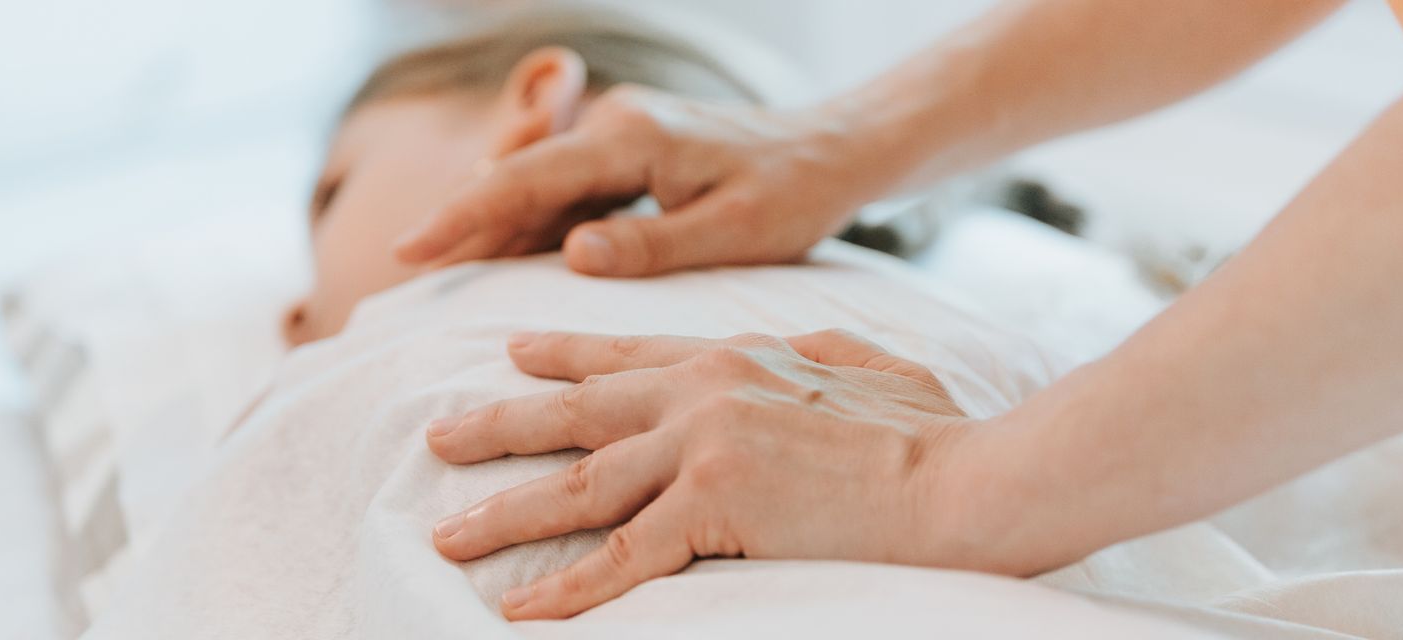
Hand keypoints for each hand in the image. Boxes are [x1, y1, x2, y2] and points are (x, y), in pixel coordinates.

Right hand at [392, 86, 894, 276]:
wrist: (833, 152)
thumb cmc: (793, 194)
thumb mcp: (735, 232)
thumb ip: (652, 245)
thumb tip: (571, 253)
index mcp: (632, 137)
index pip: (527, 179)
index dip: (463, 216)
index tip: (410, 250)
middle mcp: (615, 123)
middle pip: (516, 177)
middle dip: (461, 222)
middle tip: (409, 274)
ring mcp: (617, 132)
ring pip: (535, 184)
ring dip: (494, 227)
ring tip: (442, 274)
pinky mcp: (625, 151)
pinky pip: (562, 189)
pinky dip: (532, 224)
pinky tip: (508, 262)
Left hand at [425, 330, 979, 619]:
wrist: (965, 479)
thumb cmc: (933, 430)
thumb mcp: (864, 362)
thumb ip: (809, 351)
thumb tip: (792, 351)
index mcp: (737, 357)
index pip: (629, 355)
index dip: (563, 354)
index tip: (512, 354)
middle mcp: (705, 391)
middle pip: (578, 412)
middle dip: (499, 426)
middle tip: (437, 438)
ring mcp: (704, 445)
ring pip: (581, 486)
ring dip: (506, 513)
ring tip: (448, 534)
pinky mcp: (715, 506)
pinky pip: (623, 557)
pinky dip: (567, 587)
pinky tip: (523, 608)